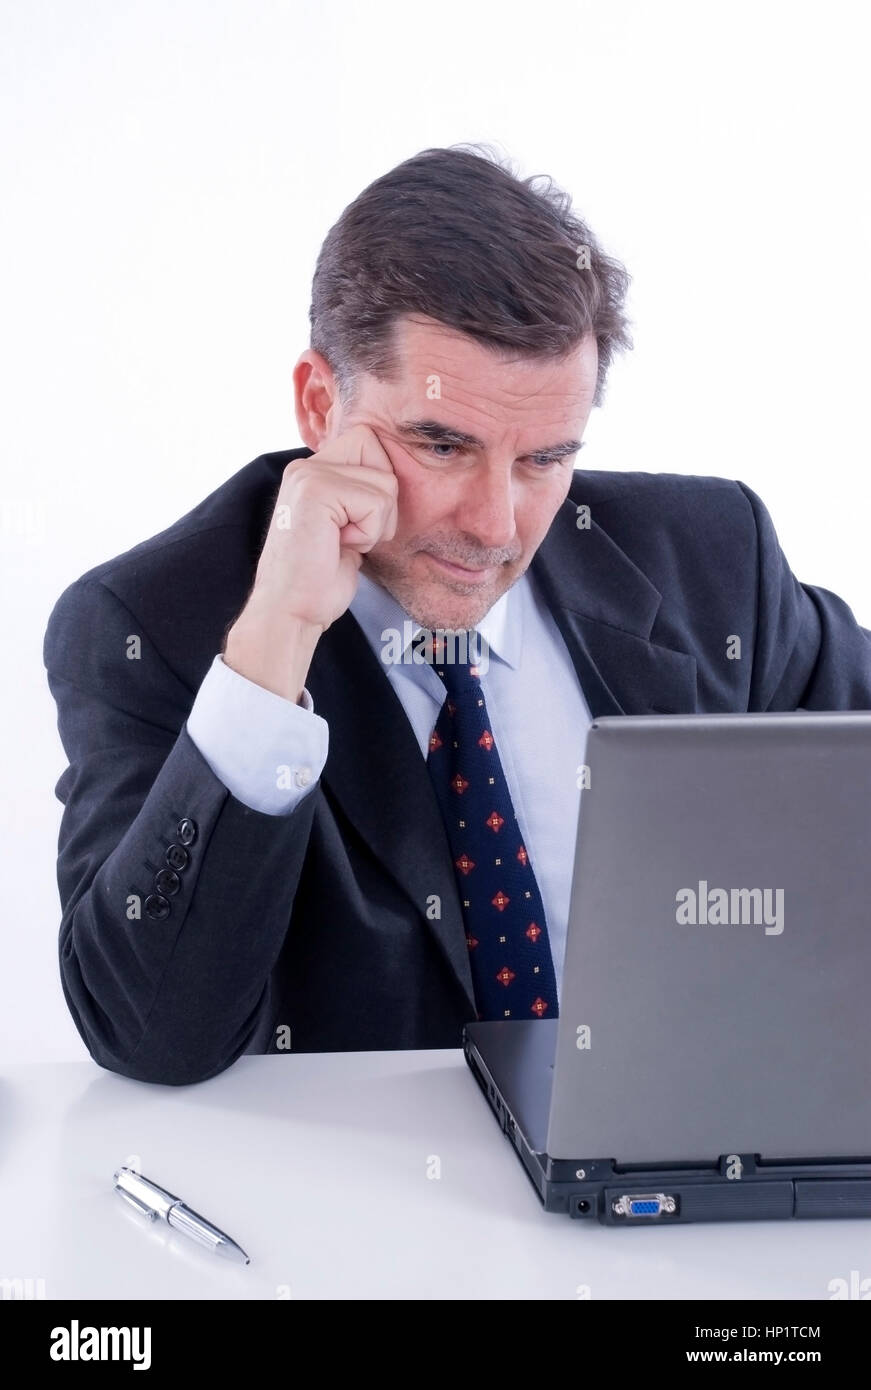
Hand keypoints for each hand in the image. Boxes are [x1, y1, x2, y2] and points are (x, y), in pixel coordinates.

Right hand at [223, 425, 398, 700]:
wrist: (291, 611)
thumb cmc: (319, 579)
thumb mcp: (346, 526)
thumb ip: (360, 494)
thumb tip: (394, 478)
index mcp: (312, 471)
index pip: (369, 441)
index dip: (378, 483)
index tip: (356, 522)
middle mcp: (306, 466)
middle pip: (376, 446)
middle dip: (383, 497)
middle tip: (355, 531)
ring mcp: (308, 476)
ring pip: (384, 481)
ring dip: (376, 522)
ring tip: (345, 541)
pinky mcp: (316, 491)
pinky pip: (375, 502)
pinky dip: (369, 532)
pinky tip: (341, 546)